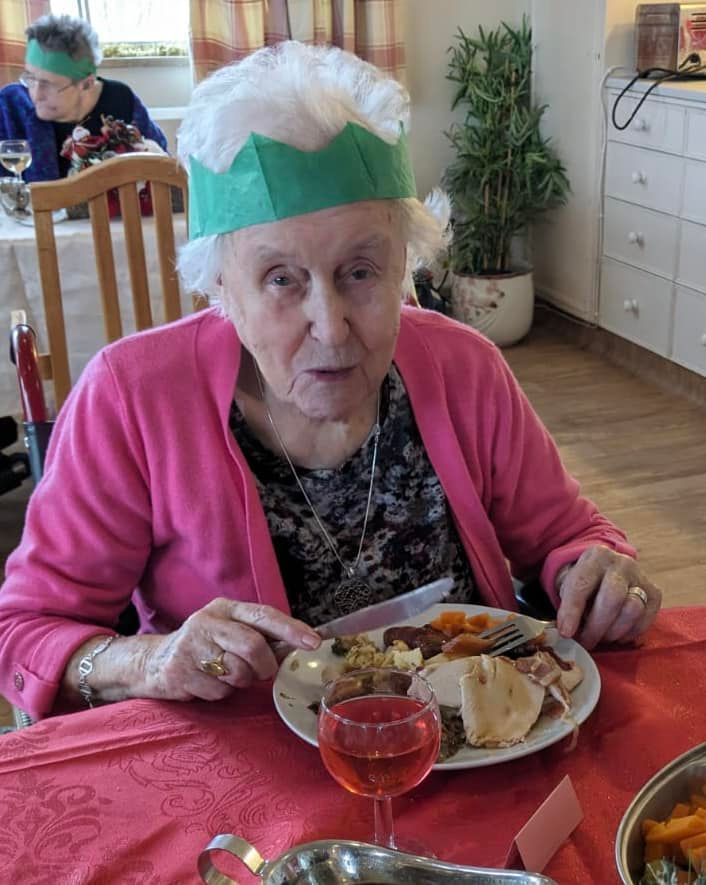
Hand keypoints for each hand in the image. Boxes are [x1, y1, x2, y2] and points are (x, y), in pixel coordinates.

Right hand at [139, 598, 320, 701]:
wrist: (154, 662)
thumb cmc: (204, 647)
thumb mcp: (228, 631)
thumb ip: (259, 635)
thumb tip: (300, 644)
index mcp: (225, 608)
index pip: (264, 615)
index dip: (291, 629)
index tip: (314, 641)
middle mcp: (207, 621)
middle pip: (253, 646)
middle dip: (264, 666)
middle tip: (261, 672)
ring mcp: (191, 646)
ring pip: (237, 672)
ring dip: (240, 681)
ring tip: (226, 674)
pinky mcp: (180, 671)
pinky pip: (219, 691)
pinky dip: (221, 693)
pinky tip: (207, 683)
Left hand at [555, 545, 660, 648]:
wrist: (608, 570)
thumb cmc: (586, 582)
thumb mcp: (570, 585)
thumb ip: (568, 605)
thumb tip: (566, 632)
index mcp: (596, 556)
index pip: (582, 584)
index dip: (572, 612)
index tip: (566, 633)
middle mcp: (622, 563)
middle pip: (613, 597)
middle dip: (597, 626)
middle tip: (587, 642)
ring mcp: (641, 578)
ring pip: (632, 609)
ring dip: (614, 631)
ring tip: (602, 637)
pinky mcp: (654, 594)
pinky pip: (645, 620)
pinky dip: (629, 633)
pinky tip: (617, 635)